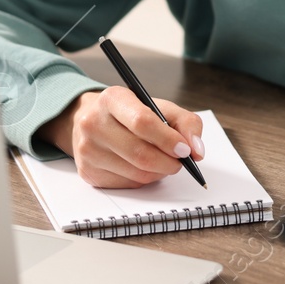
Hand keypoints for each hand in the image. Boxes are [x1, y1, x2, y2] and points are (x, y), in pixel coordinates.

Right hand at [38, 87, 205, 188]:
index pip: (142, 122)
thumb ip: (185, 123)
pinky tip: (142, 167)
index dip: (168, 139)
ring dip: (158, 172)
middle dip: (168, 162)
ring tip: (162, 161)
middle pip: (140, 153)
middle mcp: (93, 123)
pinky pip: (128, 184)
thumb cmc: (130, 114)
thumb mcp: (159, 107)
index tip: (185, 149)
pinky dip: (143, 179)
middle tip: (180, 161)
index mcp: (112, 99)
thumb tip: (197, 150)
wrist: (90, 121)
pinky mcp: (88, 172)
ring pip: (136, 173)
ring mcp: (88, 150)